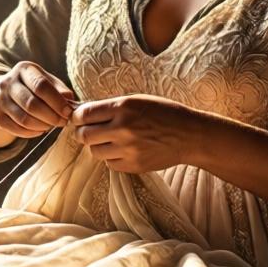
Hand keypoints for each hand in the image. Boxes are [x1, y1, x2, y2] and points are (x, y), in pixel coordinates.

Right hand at [0, 61, 77, 138]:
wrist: (9, 92)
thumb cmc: (36, 86)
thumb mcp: (49, 81)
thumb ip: (60, 90)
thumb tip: (70, 104)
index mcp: (24, 69)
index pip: (40, 86)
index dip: (57, 101)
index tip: (68, 112)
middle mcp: (8, 83)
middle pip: (31, 104)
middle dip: (51, 116)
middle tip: (63, 122)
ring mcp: (0, 100)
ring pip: (24, 119)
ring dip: (43, 126)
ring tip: (52, 125)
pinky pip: (17, 129)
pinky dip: (32, 133)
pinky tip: (41, 129)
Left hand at [69, 94, 202, 172]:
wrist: (189, 135)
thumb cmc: (164, 113)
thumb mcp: (137, 101)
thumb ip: (111, 107)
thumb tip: (84, 114)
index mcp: (122, 107)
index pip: (84, 114)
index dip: (77, 117)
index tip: (80, 119)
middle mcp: (122, 128)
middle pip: (84, 136)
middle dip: (82, 133)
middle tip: (88, 132)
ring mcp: (128, 149)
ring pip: (95, 152)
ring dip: (98, 146)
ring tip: (109, 141)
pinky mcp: (133, 165)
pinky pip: (110, 164)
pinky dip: (112, 158)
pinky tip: (122, 150)